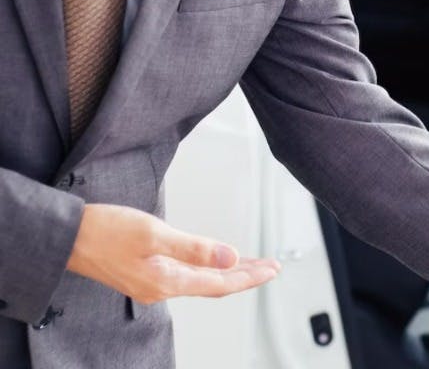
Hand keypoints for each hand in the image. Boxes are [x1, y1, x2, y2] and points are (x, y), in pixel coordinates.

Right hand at [67, 204, 280, 304]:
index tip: (273, 269)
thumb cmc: (104, 231)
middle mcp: (161, 288)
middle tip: (272, 267)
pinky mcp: (144, 274)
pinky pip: (187, 275)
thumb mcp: (154, 234)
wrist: (65, 237)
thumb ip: (195, 248)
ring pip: (202, 280)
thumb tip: (230, 256)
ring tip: (253, 265)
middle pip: (215, 284)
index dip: (250, 276)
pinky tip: (215, 263)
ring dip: (228, 272)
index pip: (221, 283)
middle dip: (246, 275)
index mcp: (166, 281)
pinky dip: (207, 269)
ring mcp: (152, 283)